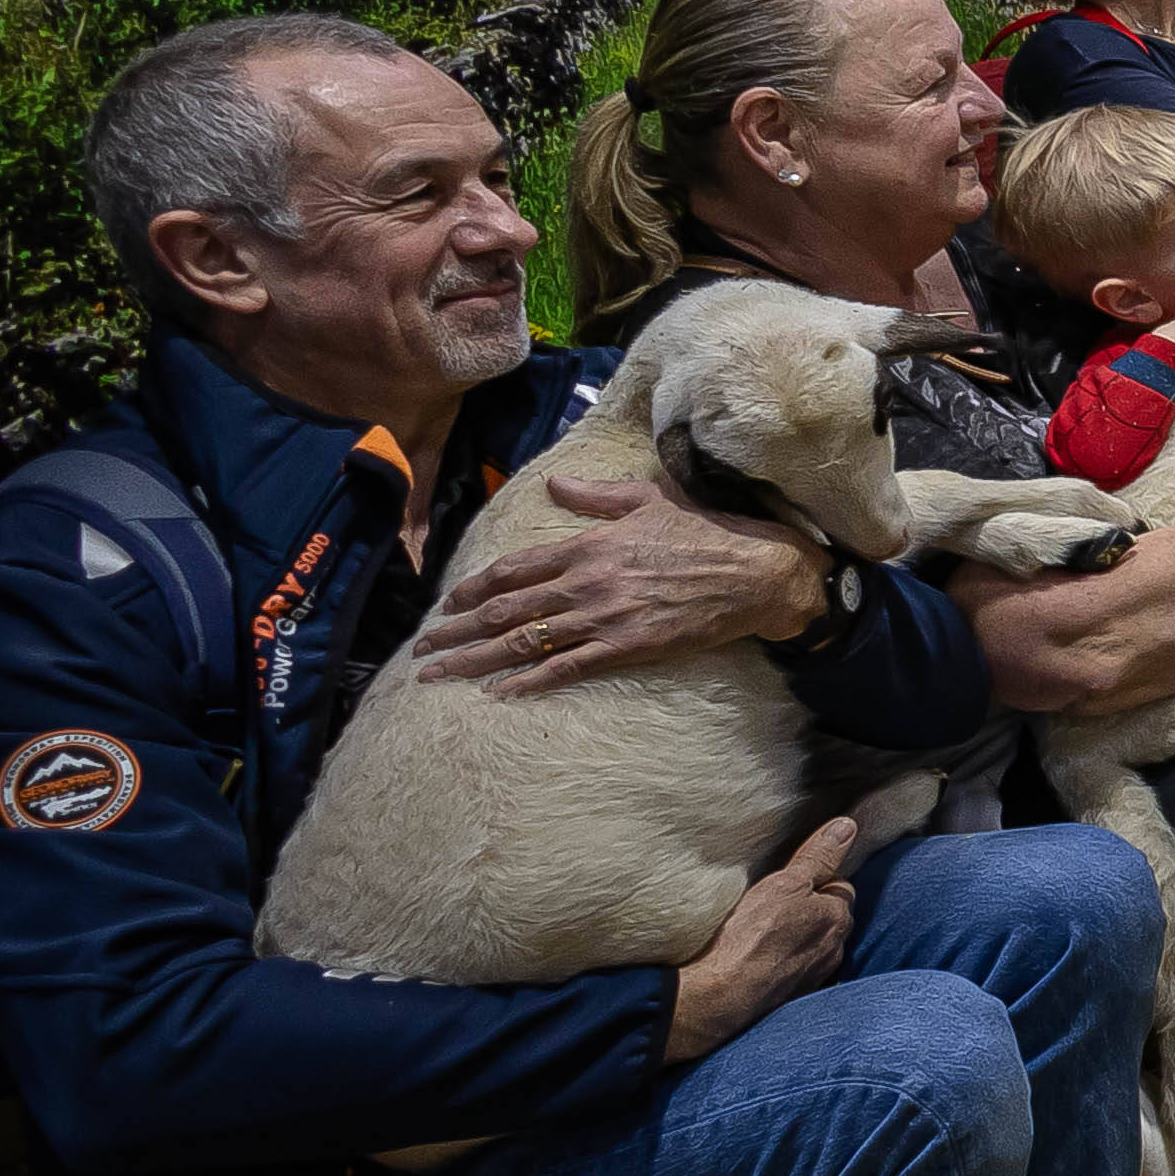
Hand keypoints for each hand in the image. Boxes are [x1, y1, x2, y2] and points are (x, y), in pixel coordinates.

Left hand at [409, 473, 824, 691]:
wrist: (752, 572)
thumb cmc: (703, 532)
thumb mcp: (646, 499)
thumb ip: (593, 496)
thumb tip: (552, 483)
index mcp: (586, 545)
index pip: (513, 568)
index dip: (473, 587)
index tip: (447, 604)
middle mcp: (585, 581)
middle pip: (504, 609)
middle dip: (455, 629)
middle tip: (422, 648)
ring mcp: (603, 617)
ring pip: (524, 642)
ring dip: (474, 660)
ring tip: (439, 674)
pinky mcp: (626, 647)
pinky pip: (566, 668)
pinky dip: (527, 681)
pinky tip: (497, 693)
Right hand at [665, 818, 862, 1063]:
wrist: (720, 997)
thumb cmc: (751, 936)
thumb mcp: (785, 883)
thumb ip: (818, 857)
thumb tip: (847, 827)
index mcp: (837, 917)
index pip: (840, 886)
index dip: (816, 881)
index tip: (791, 881)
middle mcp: (834, 949)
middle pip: (830, 918)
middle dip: (812, 910)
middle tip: (777, 905)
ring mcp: (815, 976)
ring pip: (814, 945)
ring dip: (798, 937)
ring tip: (766, 932)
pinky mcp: (794, 997)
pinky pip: (797, 971)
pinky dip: (785, 963)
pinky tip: (763, 960)